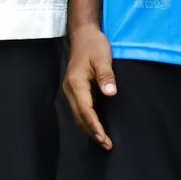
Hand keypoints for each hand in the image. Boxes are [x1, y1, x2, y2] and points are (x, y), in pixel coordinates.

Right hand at [62, 22, 117, 149]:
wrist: (83, 34)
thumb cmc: (94, 44)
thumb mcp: (103, 58)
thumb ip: (106, 76)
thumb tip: (110, 93)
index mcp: (76, 82)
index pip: (85, 110)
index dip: (94, 126)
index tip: (104, 138)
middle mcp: (70, 88)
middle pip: (79, 116)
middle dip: (92, 132)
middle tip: (107, 145)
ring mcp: (71, 89)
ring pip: (78, 115)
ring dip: (89, 128)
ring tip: (103, 140)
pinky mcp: (75, 89)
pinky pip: (79, 109)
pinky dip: (87, 120)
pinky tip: (95, 125)